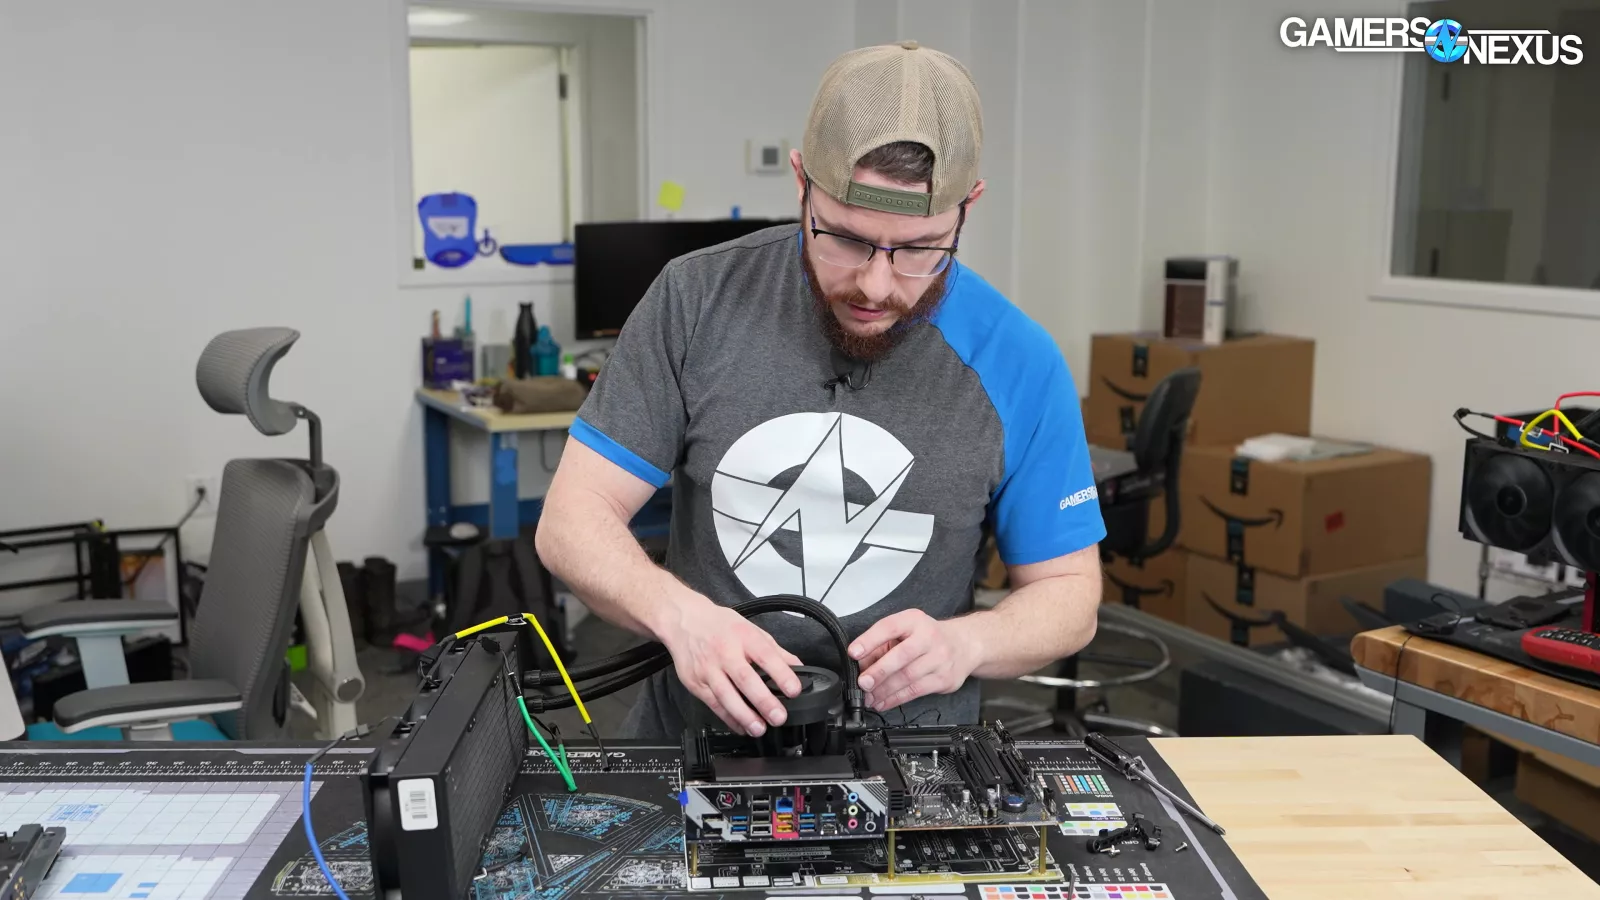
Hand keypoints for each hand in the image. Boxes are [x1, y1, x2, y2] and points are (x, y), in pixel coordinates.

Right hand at [658, 595, 803, 736]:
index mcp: (744, 637)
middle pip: (745, 678)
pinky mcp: (696, 682)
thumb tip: (798, 667)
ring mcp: (708, 669)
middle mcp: (725, 652)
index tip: (794, 690)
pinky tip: (741, 726)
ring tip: (759, 729)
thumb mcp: (751, 629)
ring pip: (725, 695)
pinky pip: (713, 704)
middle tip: (778, 717)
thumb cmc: (720, 626)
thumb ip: (775, 650)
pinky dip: (728, 718)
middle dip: (763, 700)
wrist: (684, 621)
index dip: (781, 673)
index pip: (766, 655)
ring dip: (744, 715)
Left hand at [850, 610, 979, 711]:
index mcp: (914, 620)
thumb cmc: (929, 637)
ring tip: (868, 697)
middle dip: (879, 671)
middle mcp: (929, 637)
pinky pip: (916, 691)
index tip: (854, 652)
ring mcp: (939, 659)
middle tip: (862, 682)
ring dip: (884, 690)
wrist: (965, 644)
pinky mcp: (944, 679)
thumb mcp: (906, 630)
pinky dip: (896, 699)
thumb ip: (882, 644)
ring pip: (908, 677)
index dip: (870, 640)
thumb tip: (859, 665)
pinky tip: (883, 702)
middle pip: (902, 656)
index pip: (889, 627)